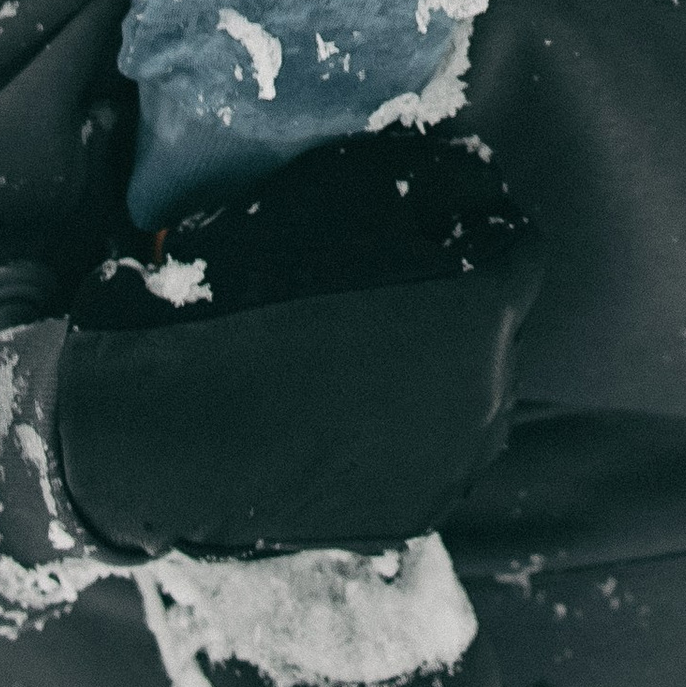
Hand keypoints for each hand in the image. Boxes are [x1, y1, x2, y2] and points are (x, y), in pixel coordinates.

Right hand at [55, 132, 542, 557]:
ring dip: (441, 360)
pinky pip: (438, 450)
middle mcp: (492, 391)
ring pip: (474, 387)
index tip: (423, 220)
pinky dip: (411, 425)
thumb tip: (484, 184)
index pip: (516, 242)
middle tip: (381, 281)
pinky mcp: (418, 512)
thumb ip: (442, 173)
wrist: (169, 419)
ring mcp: (457, 462)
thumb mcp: (350, 183)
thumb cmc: (254, 282)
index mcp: (486, 304)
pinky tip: (351, 404)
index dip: (472, 220)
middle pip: (498, 317)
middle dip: (459, 292)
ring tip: (360, 345)